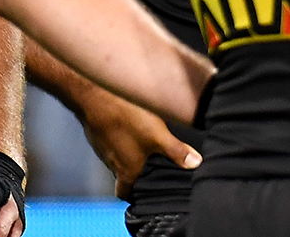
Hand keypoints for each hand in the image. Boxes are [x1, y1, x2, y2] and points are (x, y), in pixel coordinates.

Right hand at [80, 88, 200, 199]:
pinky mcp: (98, 129)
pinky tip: (130, 123)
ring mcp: (101, 145)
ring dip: (127, 151)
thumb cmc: (125, 118)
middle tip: (150, 165)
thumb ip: (177, 151)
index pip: (124, 193)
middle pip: (122, 173)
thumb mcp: (158, 136)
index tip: (142, 193)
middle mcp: (111, 161)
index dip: (132, 195)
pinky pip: (109, 138)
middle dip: (134, 170)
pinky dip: (119, 135)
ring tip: (143, 143)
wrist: (93, 95)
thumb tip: (196, 163)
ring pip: (116, 154)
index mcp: (125, 170)